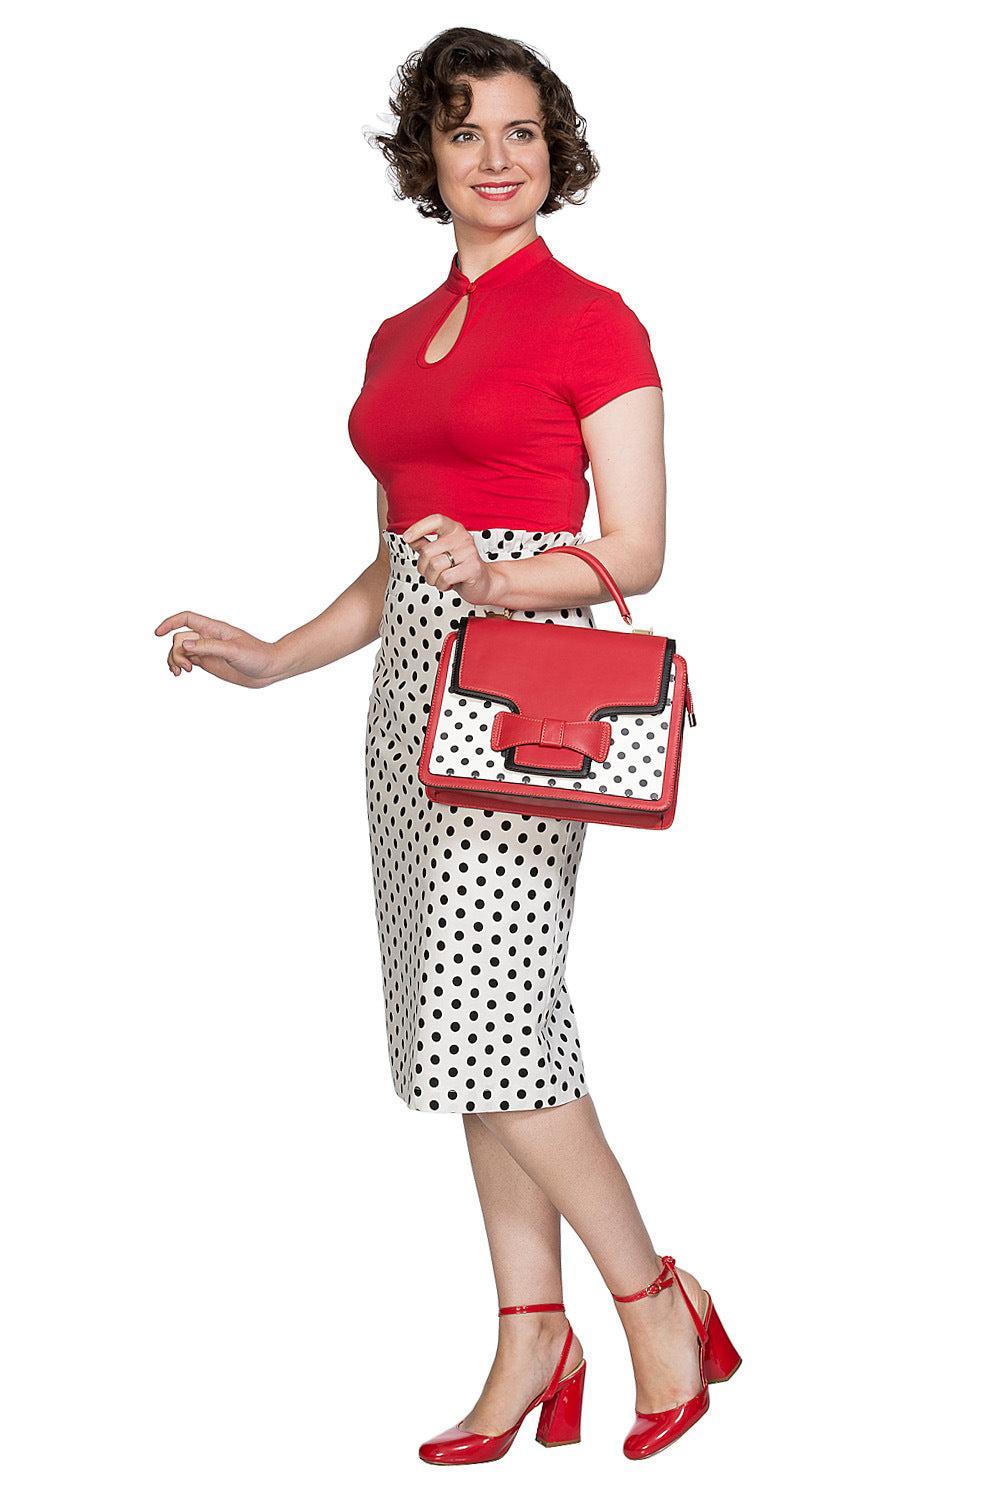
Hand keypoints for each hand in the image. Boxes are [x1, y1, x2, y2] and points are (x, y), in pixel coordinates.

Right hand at [153, 610, 282, 687]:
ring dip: (174, 660)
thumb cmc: (257, 656)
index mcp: (214, 628)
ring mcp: (207, 650)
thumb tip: (184, 643)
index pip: (186, 618)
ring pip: (180, 650)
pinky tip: (180, 673)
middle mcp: (208, 637)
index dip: (170, 623)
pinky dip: (179, 666)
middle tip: (187, 668)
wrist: (269, 669)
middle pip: (179, 638)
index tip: (157, 633)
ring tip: (180, 673)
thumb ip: (209, 646)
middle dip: (176, 652)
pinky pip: (187, 660)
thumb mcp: (234, 651)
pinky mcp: (209, 662)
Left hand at [400, 514, 507, 608]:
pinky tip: (449, 584)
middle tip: (430, 572)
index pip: (435, 520)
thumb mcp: (440, 553)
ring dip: (432, 578)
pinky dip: (442, 585)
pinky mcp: (472, 568)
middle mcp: (462, 538)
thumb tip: (409, 538)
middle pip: (428, 551)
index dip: (419, 527)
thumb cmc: (460, 567)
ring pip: (435, 566)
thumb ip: (425, 544)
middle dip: (423, 567)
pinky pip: (445, 578)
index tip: (407, 538)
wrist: (483, 583)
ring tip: (440, 579)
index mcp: (454, 530)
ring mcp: (469, 552)